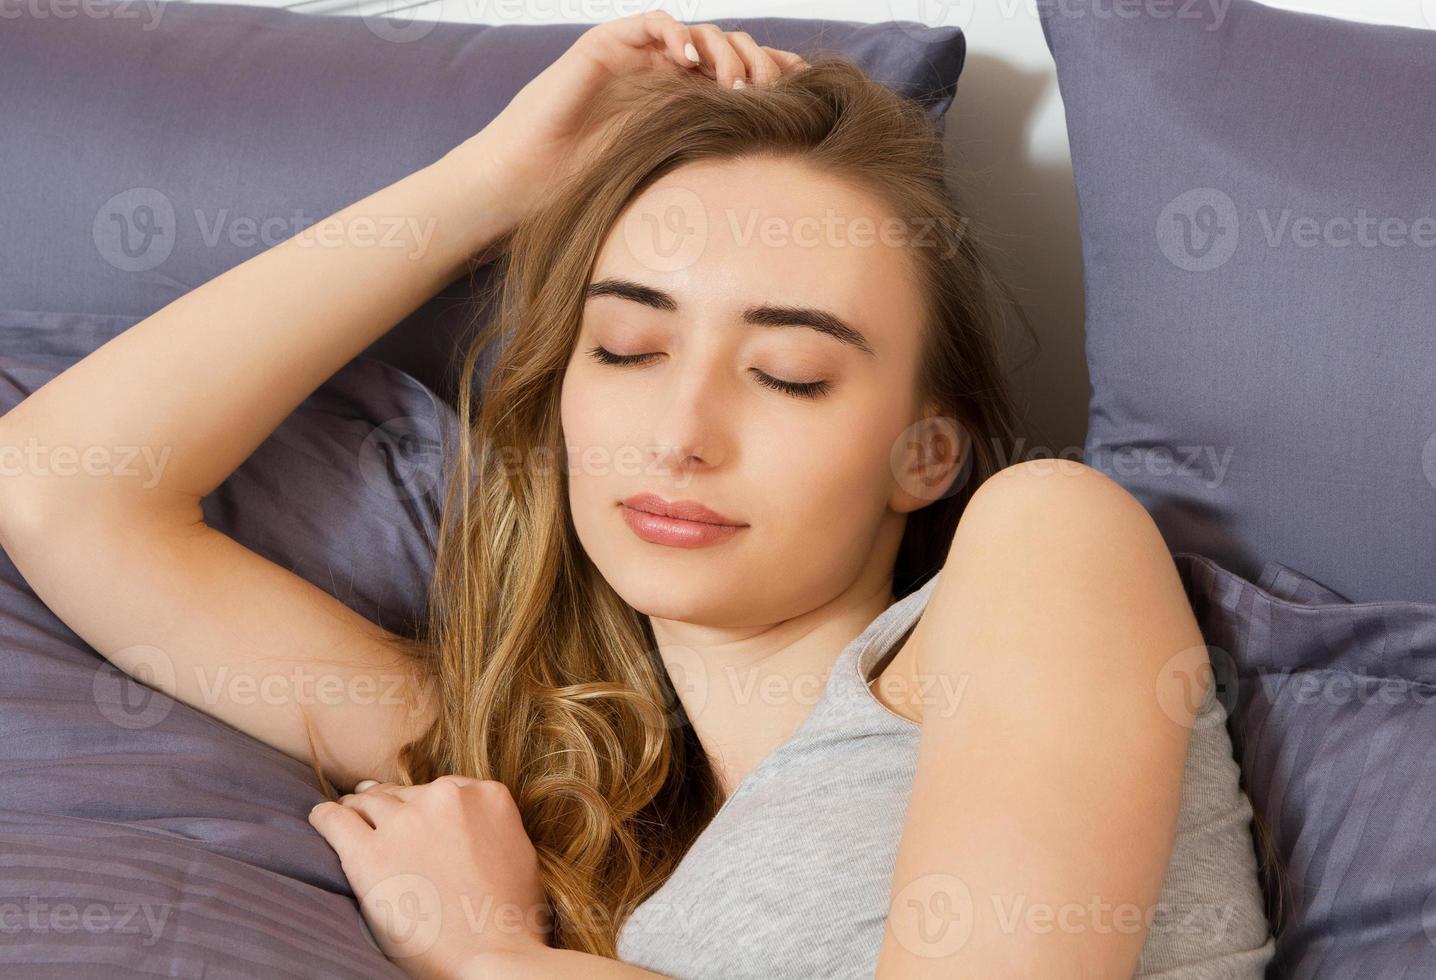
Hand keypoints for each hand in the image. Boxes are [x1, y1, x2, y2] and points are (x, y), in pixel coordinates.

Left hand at [308, 775, 548, 979]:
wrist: (493, 956)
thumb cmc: (512, 918)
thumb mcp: (519, 852)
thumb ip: (491, 826)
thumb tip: (468, 826)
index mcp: (486, 795)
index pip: (442, 788)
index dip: (423, 806)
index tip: (413, 819)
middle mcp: (445, 798)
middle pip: (403, 793)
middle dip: (391, 809)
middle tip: (379, 825)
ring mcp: (406, 823)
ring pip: (368, 801)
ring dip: (358, 811)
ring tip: (348, 821)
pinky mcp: (369, 852)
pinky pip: (334, 819)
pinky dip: (325, 819)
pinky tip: (320, 820)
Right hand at [444, 11, 808, 226]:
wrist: (524, 186)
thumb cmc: (588, 195)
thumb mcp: (668, 185)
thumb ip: (710, 171)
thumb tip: (775, 190)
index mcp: (685, 107)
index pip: (741, 79)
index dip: (775, 77)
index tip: (806, 94)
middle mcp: (665, 78)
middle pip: (729, 49)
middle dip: (758, 61)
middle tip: (774, 89)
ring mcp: (637, 59)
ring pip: (697, 32)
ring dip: (724, 48)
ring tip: (735, 80)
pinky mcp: (606, 47)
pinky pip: (650, 23)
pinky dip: (675, 32)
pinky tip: (691, 58)